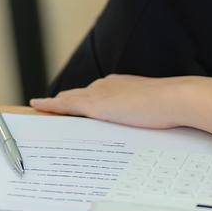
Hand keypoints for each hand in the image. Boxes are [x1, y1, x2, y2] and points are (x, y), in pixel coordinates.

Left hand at [30, 74, 211, 141]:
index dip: (85, 102)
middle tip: (52, 114)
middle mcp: (107, 85)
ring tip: (41, 113)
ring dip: (56, 107)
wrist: (175, 99)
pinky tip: (36, 106)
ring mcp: (99, 94)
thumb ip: (148, 115)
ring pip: (69, 100)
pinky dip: (49, 105)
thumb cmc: (173, 107)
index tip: (77, 109)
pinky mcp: (93, 104)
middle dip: (66, 105)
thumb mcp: (157, 111)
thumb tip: (155, 125)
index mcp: (121, 85)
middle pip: (79, 96)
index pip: (97, 95)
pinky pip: (63, 104)